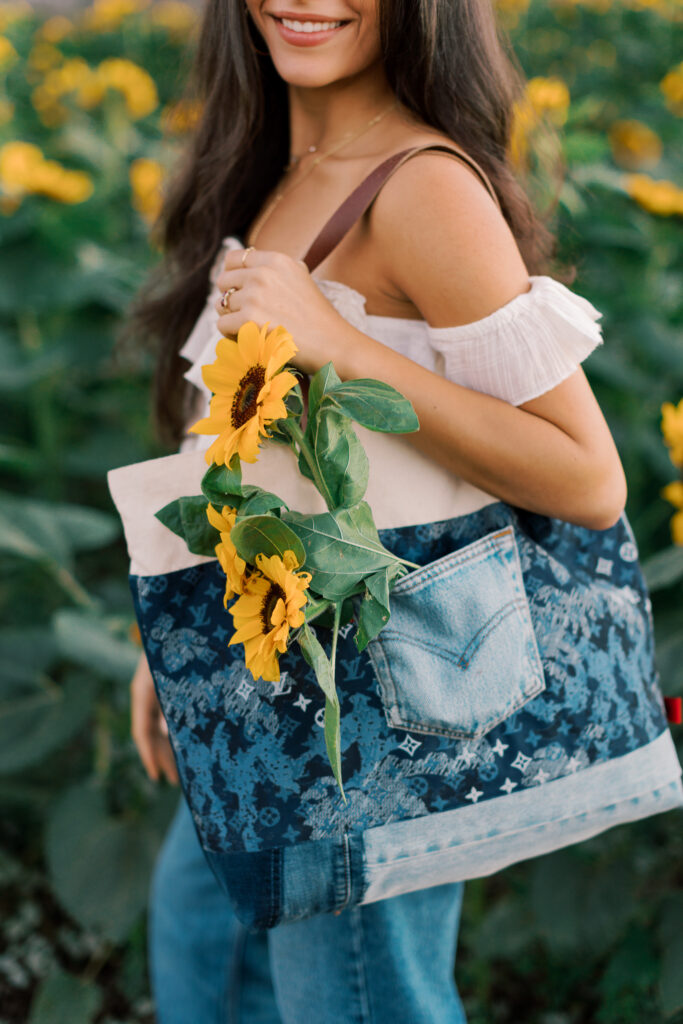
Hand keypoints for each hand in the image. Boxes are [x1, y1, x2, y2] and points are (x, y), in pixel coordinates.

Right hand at [130, 652, 178, 784]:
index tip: (157, 777)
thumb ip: (174, 703)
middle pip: (152, 732)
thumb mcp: (174, 674)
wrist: (178, 612)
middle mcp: (148, 692)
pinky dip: (177, 729)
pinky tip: (189, 741)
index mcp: (144, 691)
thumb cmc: (179, 639)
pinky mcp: (172, 685)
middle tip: (173, 781)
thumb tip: (169, 734)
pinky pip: (170, 713)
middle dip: (162, 757)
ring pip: (161, 724)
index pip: (142, 732)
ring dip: (170, 746)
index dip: (149, 756)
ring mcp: (159, 688)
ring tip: (183, 768)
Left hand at [213, 248, 352, 374]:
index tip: (237, 291)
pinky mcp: (249, 319)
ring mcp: (255, 295)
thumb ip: (275, 270)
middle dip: (230, 300)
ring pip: (221, 305)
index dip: (231, 275)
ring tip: (251, 330)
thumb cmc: (318, 318)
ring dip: (231, 320)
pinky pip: (222, 326)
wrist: (333, 344)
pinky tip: (251, 341)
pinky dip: (232, 336)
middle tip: (245, 316)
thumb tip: (247, 266)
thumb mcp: (301, 279)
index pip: (233, 258)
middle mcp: (263, 273)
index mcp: (276, 260)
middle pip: (223, 282)